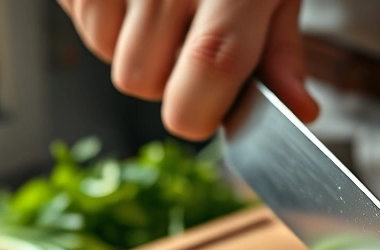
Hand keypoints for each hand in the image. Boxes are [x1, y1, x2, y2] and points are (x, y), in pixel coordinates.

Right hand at [56, 0, 317, 139]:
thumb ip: (280, 50)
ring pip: (104, 51)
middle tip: (185, 37)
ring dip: (131, 43)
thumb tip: (300, 110)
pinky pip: (79, 16)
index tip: (206, 107)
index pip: (211, 68)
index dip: (200, 110)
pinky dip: (106, 13)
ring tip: (160, 4)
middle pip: (139, 79)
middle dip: (162, 76)